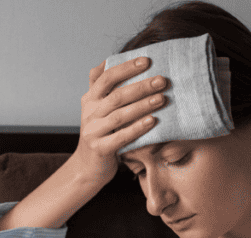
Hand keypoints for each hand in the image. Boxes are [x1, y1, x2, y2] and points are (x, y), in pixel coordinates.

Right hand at [71, 58, 168, 186]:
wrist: (88, 166)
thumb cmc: (100, 132)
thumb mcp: (97, 107)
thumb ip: (103, 86)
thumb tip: (111, 59)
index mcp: (90, 99)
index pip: (107, 77)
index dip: (126, 68)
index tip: (146, 61)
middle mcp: (89, 113)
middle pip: (116, 96)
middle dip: (141, 86)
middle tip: (162, 80)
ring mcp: (92, 131)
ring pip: (119, 115)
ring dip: (142, 105)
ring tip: (162, 98)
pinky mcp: (100, 149)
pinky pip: (120, 137)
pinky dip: (137, 128)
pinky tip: (152, 121)